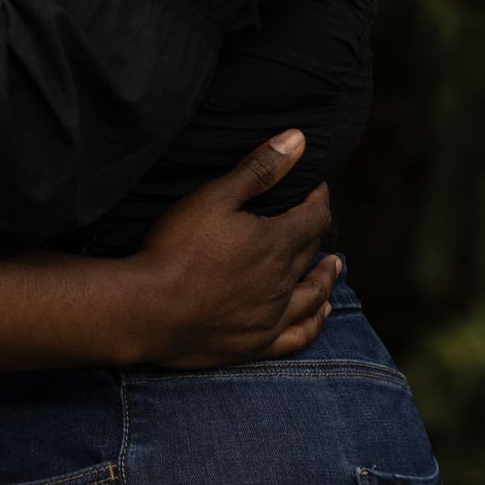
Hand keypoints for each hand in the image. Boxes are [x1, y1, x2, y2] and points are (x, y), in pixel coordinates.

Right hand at [121, 130, 340, 369]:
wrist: (150, 309)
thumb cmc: (177, 247)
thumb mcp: (215, 197)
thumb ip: (259, 169)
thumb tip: (299, 140)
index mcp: (277, 242)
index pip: (315, 215)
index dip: (319, 197)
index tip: (316, 186)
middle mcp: (283, 281)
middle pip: (312, 251)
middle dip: (316, 230)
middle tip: (313, 219)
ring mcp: (272, 316)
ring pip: (314, 294)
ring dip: (326, 277)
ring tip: (335, 266)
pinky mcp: (258, 344)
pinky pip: (300, 335)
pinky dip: (315, 321)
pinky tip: (319, 312)